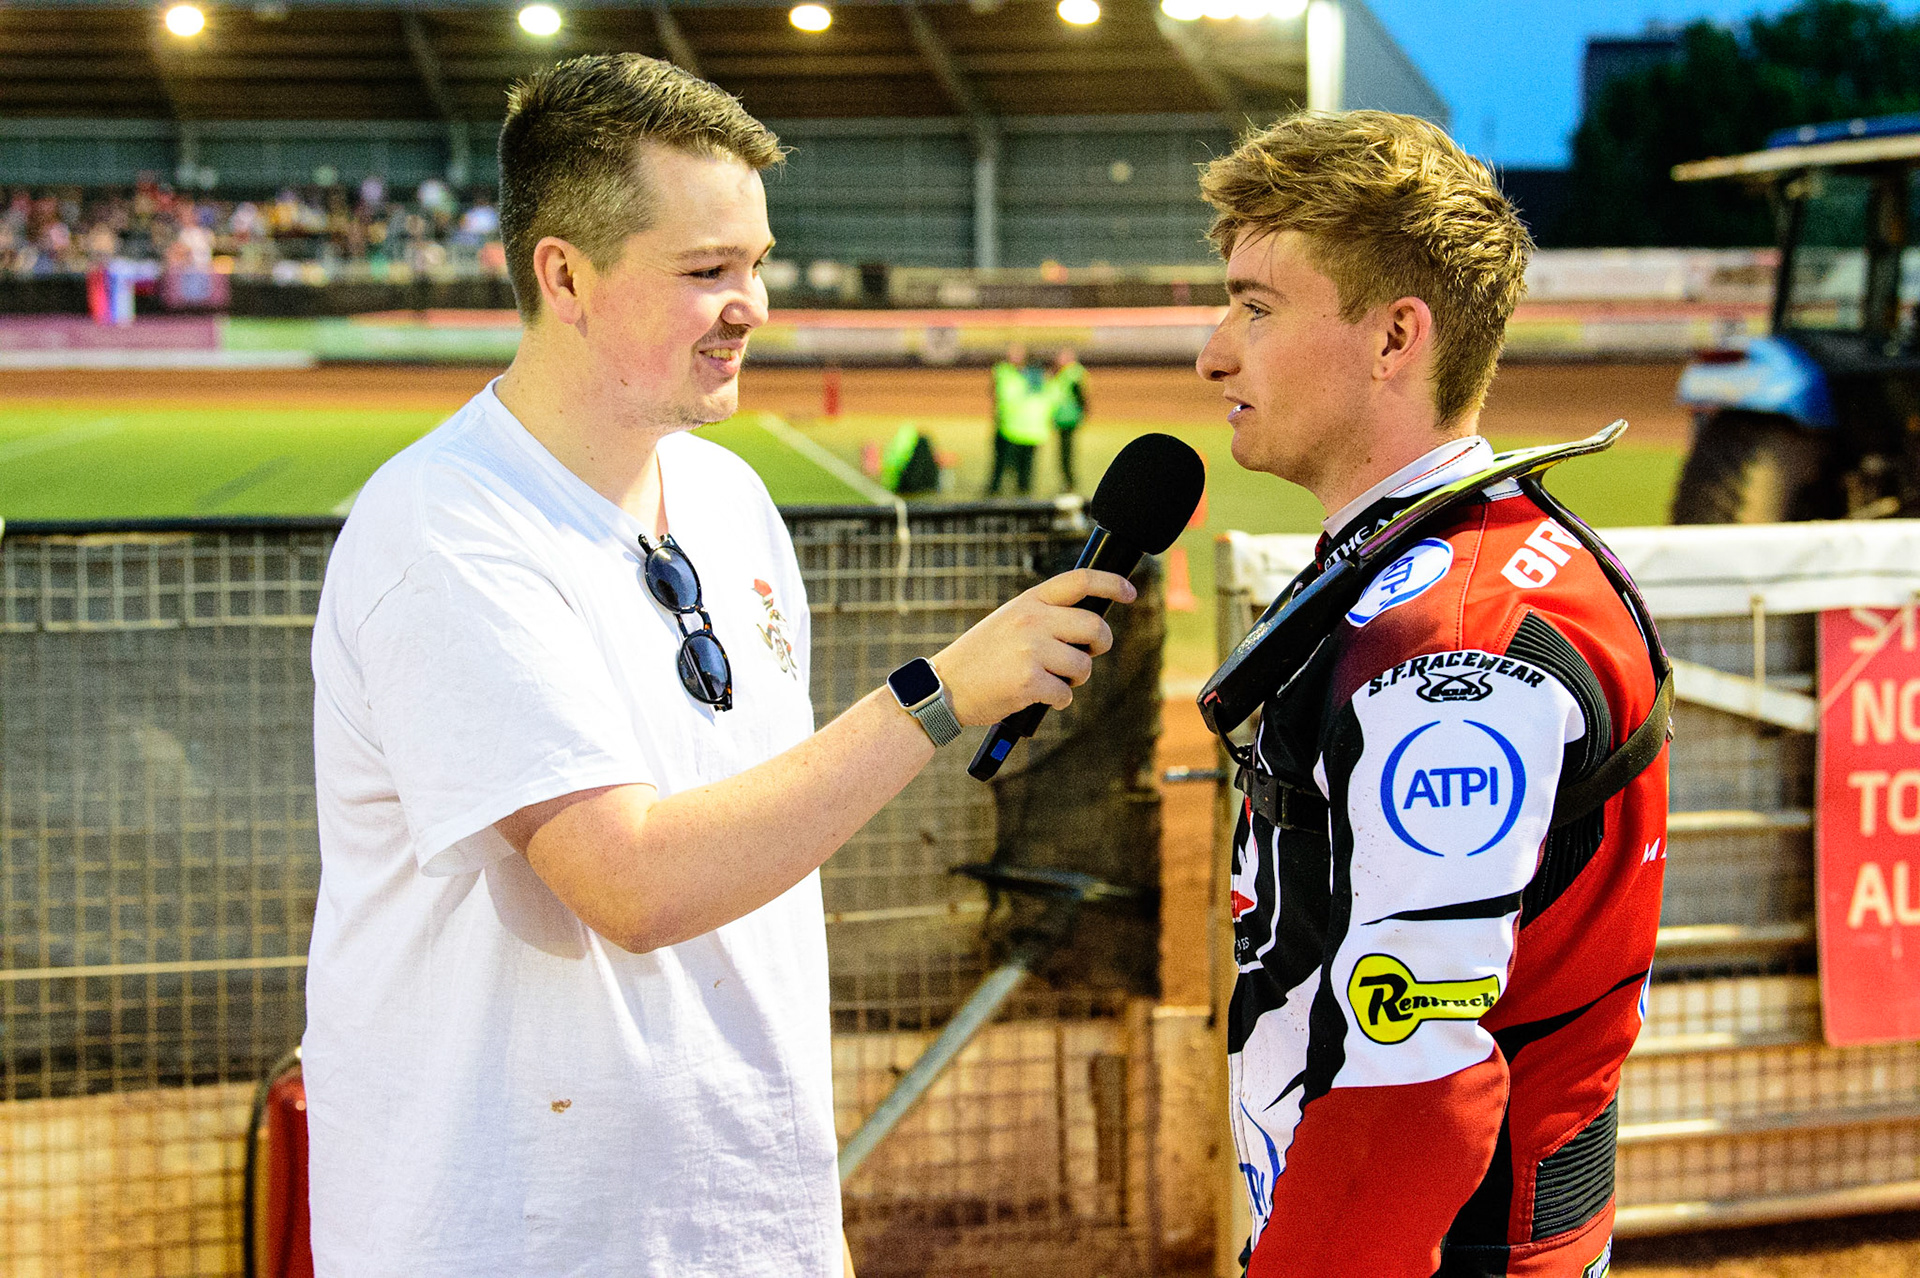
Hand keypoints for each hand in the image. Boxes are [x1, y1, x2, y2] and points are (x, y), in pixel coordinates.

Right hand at [931, 568, 1135, 725]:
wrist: (944, 687)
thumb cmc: (981, 658)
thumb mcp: (1009, 622)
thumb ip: (1044, 617)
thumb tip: (1089, 625)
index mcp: (1029, 602)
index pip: (1080, 581)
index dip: (1112, 584)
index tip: (1129, 592)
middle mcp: (1032, 620)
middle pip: (1094, 627)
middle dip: (1100, 645)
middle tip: (1088, 655)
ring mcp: (1032, 650)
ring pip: (1084, 666)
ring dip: (1075, 679)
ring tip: (1052, 680)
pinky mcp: (1030, 681)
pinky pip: (1066, 694)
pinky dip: (1057, 701)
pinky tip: (1037, 697)